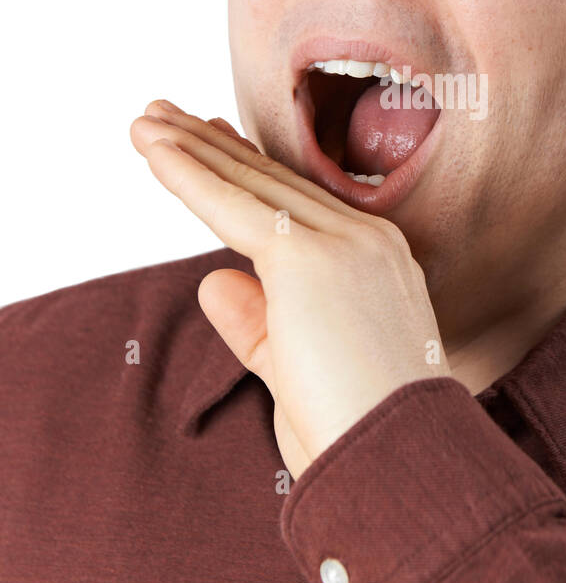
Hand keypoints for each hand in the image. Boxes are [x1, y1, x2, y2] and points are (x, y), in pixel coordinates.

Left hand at [129, 101, 449, 478]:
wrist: (402, 465)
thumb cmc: (358, 435)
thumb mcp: (297, 369)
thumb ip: (258, 322)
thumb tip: (214, 279)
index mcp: (377, 263)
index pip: (300, 205)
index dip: (248, 171)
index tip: (211, 141)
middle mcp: (367, 241)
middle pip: (272, 182)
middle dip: (213, 147)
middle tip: (165, 117)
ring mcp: (344, 245)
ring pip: (251, 184)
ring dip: (192, 148)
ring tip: (147, 121)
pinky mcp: (309, 260)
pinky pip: (233, 206)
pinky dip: (188, 174)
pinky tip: (154, 150)